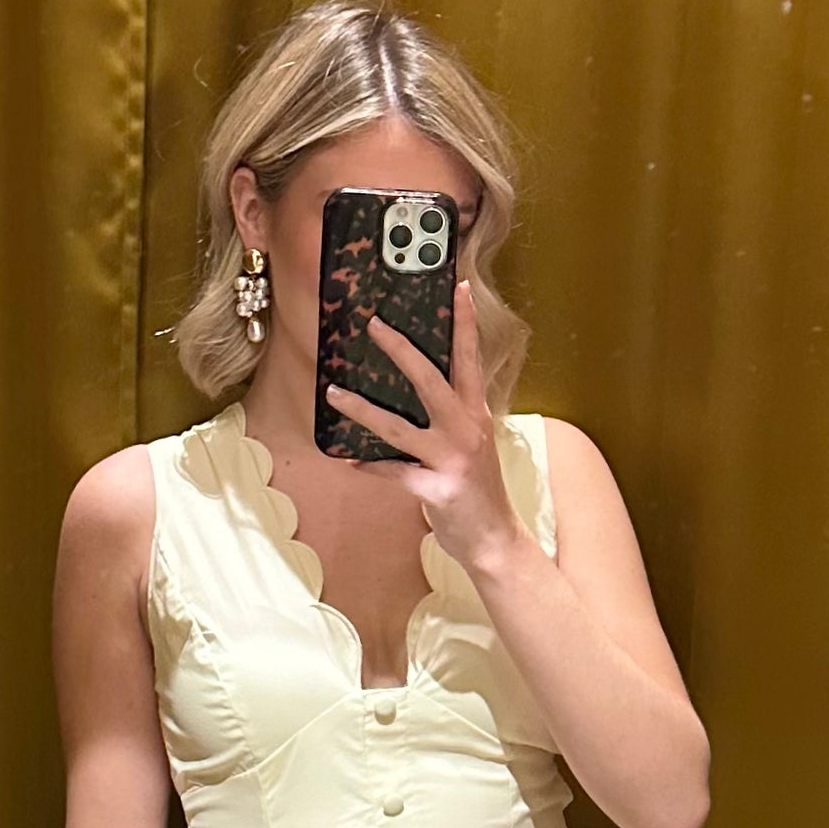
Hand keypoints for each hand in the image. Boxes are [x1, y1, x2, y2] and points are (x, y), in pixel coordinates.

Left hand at [323, 281, 526, 577]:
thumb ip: (451, 416)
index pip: (471, 359)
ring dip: (362, 410)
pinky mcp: (436, 491)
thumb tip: (414, 388)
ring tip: (334, 394)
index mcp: (476, 414)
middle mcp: (466, 430)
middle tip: (374, 325)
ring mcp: (452, 461)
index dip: (465, 323)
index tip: (460, 287)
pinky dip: (370, 467)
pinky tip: (349, 460)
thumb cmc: (477, 489)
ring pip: (399, 427)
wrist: (495, 540)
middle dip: (401, 350)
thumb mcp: (472, 444)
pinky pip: (394, 473)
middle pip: (431, 380)